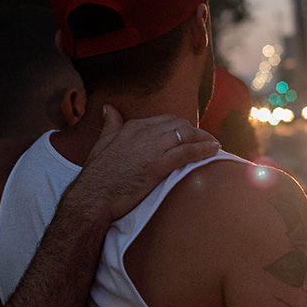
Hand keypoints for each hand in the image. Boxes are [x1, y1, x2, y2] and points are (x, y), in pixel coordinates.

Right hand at [68, 106, 221, 221]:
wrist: (92, 197)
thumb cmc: (96, 176)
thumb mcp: (101, 144)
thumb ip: (110, 125)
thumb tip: (109, 109)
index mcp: (131, 127)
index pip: (163, 120)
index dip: (179, 127)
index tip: (188, 134)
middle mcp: (143, 133)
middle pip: (178, 124)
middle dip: (194, 131)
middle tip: (205, 140)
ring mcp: (151, 148)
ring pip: (185, 135)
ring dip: (203, 138)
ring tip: (214, 144)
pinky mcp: (157, 165)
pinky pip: (186, 152)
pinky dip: (202, 150)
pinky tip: (213, 150)